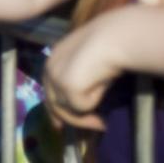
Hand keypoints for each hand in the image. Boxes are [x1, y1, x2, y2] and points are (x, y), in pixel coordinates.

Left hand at [43, 14, 121, 130]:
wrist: (114, 37)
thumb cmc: (108, 45)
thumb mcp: (89, 63)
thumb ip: (80, 77)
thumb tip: (80, 103)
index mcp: (53, 59)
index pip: (48, 89)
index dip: (54, 108)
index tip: (59, 124)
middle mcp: (49, 68)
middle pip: (53, 103)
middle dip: (69, 119)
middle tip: (92, 127)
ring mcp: (56, 77)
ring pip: (67, 109)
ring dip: (86, 115)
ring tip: (103, 116)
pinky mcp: (67, 87)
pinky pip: (82, 107)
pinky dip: (94, 101)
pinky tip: (102, 86)